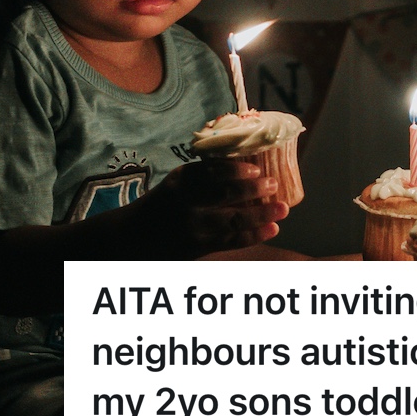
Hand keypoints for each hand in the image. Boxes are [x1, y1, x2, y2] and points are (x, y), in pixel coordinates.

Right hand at [140, 159, 287, 257]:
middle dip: (253, 189)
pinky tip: (272, 229)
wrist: (133, 237)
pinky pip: (231, 240)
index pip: (211, 170)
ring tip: (283, 208)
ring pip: (232, 220)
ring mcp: (192, 227)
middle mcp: (185, 202)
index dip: (236, 170)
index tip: (256, 168)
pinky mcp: (197, 247)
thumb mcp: (176, 185)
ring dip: (261, 214)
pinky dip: (254, 235)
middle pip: (224, 193)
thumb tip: (250, 170)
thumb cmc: (163, 206)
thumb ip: (203, 179)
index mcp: (180, 181)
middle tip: (273, 183)